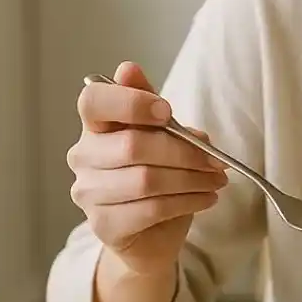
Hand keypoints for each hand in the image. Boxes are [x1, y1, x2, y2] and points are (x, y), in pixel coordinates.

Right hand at [68, 60, 227, 274]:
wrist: (153, 232)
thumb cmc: (159, 173)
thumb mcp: (162, 134)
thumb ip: (152, 107)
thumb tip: (128, 68)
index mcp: (95, 126)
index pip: (93, 101)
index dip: (131, 102)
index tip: (168, 111)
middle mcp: (83, 157)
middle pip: (133, 146)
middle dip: (185, 152)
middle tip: (217, 160)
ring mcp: (89, 193)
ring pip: (147, 180)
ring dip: (193, 179)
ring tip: (217, 179)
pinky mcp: (104, 225)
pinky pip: (153, 208)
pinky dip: (189, 201)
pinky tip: (207, 197)